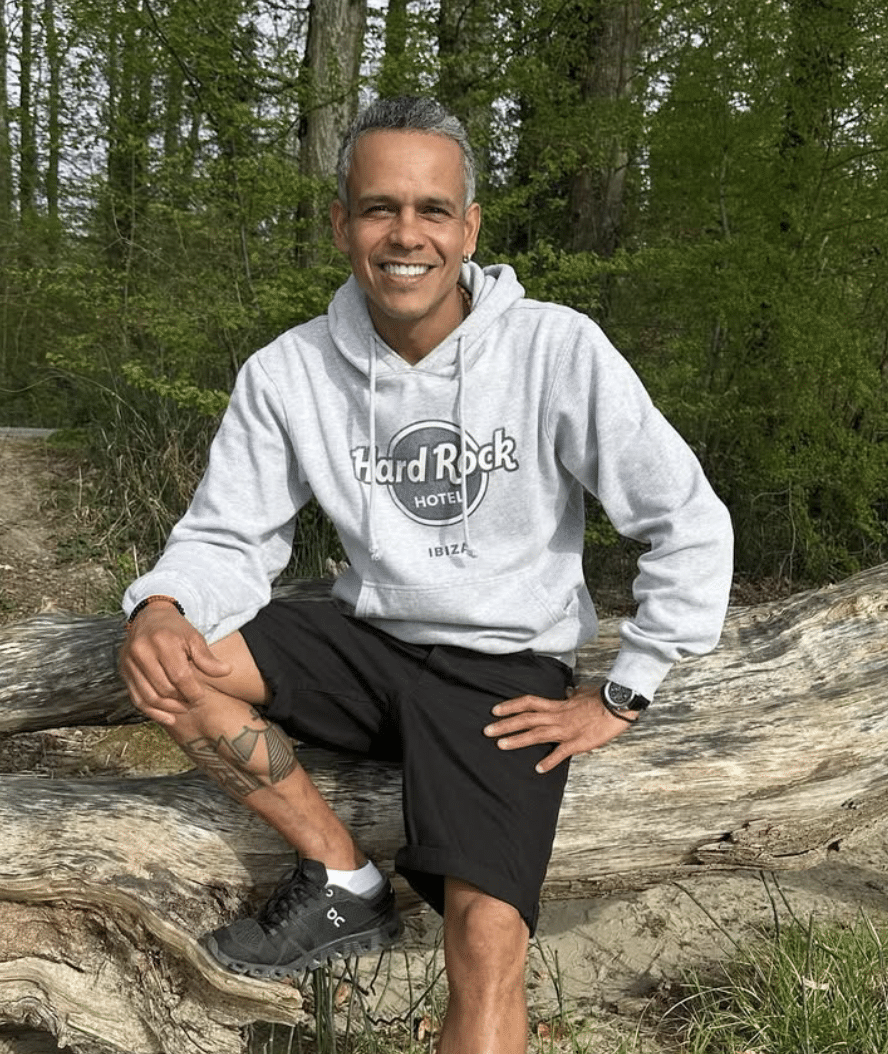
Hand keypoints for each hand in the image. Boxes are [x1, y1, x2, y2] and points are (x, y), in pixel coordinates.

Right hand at [119, 603, 231, 724]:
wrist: (149, 617)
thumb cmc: (176, 629)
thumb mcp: (194, 638)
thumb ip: (207, 658)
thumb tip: (226, 671)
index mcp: (162, 642)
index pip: (179, 676)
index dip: (192, 691)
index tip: (201, 697)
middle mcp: (142, 652)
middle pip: (164, 688)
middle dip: (181, 700)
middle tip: (193, 703)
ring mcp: (129, 663)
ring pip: (149, 697)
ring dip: (168, 708)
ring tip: (183, 709)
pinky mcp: (124, 672)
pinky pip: (137, 699)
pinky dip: (152, 712)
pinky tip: (168, 717)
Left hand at [483, 683, 637, 773]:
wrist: (617, 705)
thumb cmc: (601, 698)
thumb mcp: (583, 693)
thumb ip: (572, 695)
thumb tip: (568, 692)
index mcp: (557, 705)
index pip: (528, 703)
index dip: (511, 706)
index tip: (495, 710)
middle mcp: (557, 717)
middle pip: (526, 719)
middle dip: (505, 725)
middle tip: (487, 730)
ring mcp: (566, 730)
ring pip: (536, 734)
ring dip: (517, 740)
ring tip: (501, 745)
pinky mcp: (577, 743)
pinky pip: (560, 753)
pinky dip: (549, 761)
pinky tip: (538, 769)